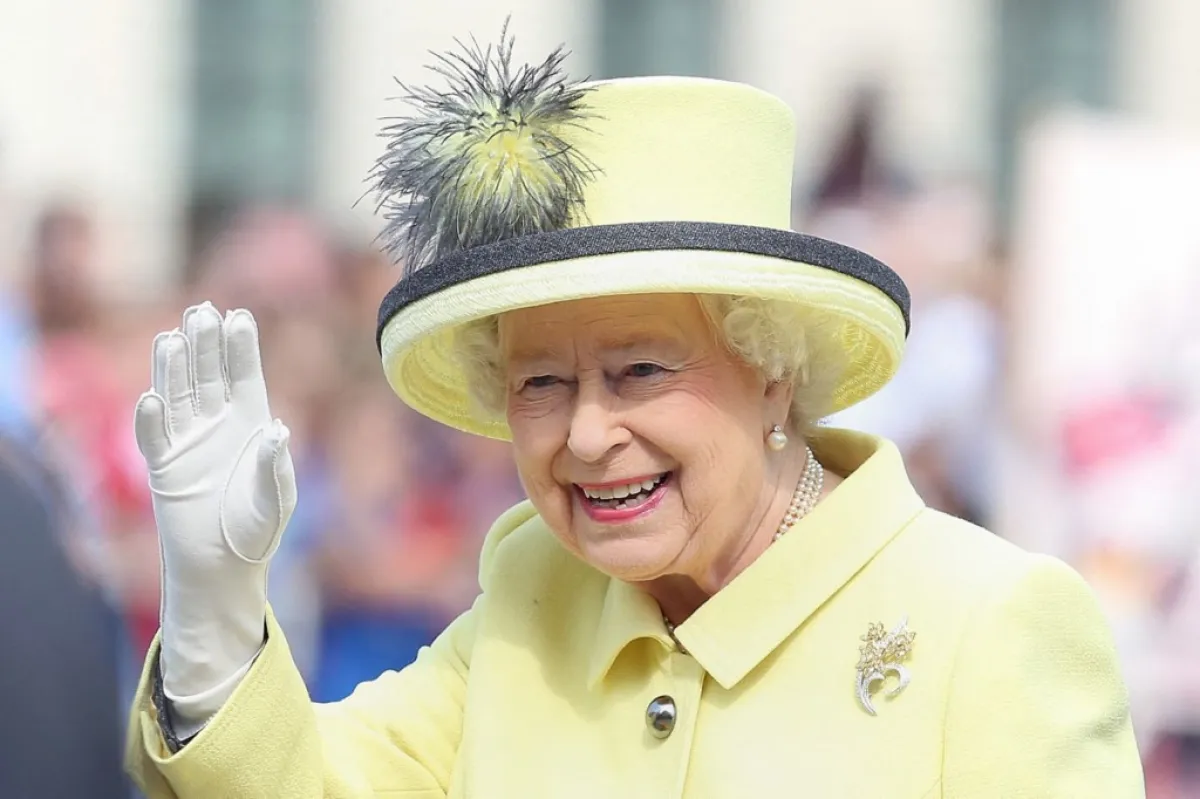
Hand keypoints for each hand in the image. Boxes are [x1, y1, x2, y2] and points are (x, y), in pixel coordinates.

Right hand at [134, 302, 296, 703]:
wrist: (226, 565)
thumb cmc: (259, 529)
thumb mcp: (277, 499)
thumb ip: (276, 467)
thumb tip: (277, 432)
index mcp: (252, 423)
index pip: (245, 376)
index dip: (241, 347)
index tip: (240, 316)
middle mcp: (218, 424)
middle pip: (208, 374)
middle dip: (206, 343)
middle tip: (202, 311)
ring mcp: (188, 442)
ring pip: (177, 394)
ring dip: (174, 368)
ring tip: (173, 337)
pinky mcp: (163, 466)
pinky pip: (153, 437)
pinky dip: (150, 418)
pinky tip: (151, 397)